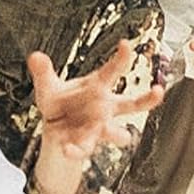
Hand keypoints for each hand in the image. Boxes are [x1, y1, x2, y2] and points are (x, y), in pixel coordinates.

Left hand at [29, 41, 163, 162]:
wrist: (54, 131)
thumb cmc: (60, 104)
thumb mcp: (48, 87)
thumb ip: (43, 72)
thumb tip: (35, 56)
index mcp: (98, 88)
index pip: (113, 71)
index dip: (122, 57)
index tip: (126, 44)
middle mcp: (105, 108)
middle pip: (132, 104)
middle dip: (147, 99)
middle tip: (159, 91)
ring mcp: (98, 128)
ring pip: (117, 132)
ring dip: (114, 132)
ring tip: (109, 130)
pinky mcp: (86, 144)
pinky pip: (85, 149)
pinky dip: (76, 149)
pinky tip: (67, 148)